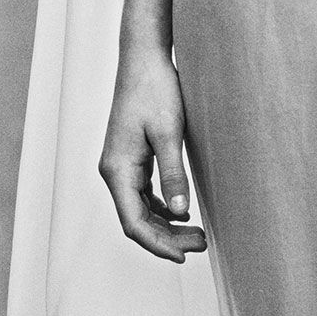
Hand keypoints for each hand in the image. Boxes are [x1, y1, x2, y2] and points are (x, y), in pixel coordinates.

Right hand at [99, 45, 206, 260]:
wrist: (144, 58)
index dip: (158, 244)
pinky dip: (163, 208)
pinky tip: (185, 212)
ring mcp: (121, 165)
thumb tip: (181, 214)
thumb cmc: (155, 90)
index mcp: (117, 169)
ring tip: (199, 234)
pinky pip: (143, 194)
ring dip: (167, 225)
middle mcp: (113, 171)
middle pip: (136, 220)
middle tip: (203, 245)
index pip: (133, 222)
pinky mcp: (131, 158)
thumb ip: (174, 175)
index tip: (185, 256)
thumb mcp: (170, 133)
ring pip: (140, 209)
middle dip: (167, 238)